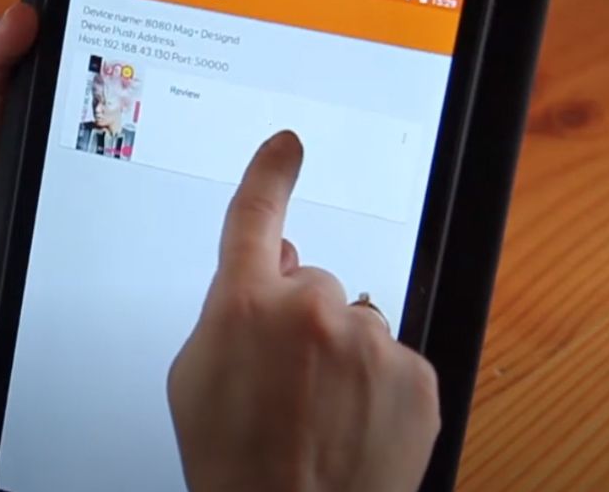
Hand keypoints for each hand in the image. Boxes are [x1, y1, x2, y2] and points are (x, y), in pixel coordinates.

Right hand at [168, 131, 440, 491]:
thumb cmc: (231, 459)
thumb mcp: (194, 376)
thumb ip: (227, 307)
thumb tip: (271, 262)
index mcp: (244, 304)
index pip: (255, 215)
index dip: (270, 174)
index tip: (286, 148)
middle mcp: (309, 310)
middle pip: (310, 282)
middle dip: (299, 316)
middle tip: (286, 376)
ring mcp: (368, 340)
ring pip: (355, 321)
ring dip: (340, 350)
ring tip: (318, 408)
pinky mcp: (414, 374)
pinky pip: (392, 358)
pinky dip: (376, 382)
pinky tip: (351, 421)